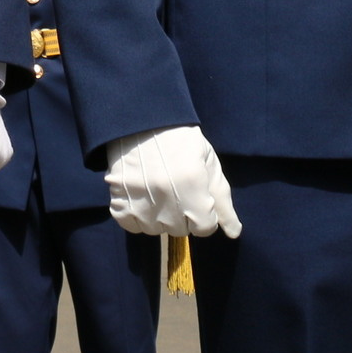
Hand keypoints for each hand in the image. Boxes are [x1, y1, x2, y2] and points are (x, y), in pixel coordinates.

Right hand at [103, 124, 240, 237]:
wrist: (141, 119)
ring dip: (159, 216)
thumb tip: (234, 233)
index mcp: (192, 185)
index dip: (204, 214)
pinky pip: (131, 225)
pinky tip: (141, 198)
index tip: (196, 196)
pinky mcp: (117, 197)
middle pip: (180, 230)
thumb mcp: (208, 163)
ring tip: (157, 191)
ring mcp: (139, 199)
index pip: (205, 227)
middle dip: (182, 215)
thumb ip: (222, 201)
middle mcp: (166, 196)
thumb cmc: (180, 139)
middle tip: (175, 189)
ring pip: (155, 230)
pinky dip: (136, 216)